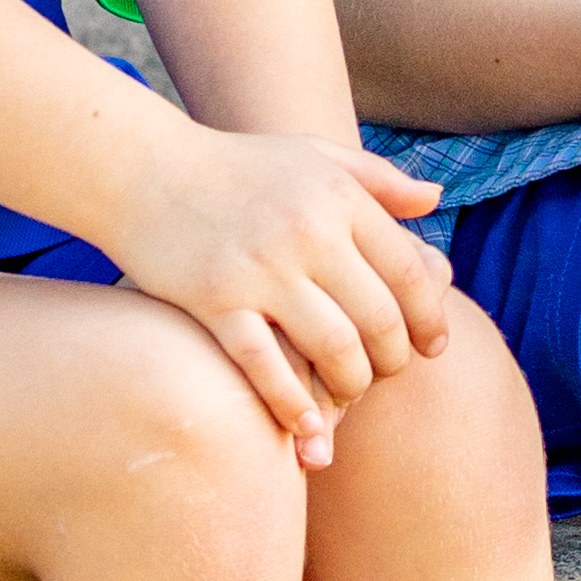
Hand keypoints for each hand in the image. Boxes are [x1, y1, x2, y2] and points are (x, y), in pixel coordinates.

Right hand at [95, 119, 448, 461]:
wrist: (145, 169)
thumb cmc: (237, 166)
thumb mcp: (314, 155)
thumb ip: (378, 178)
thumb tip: (435, 202)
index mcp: (339, 197)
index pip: (409, 272)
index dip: (429, 318)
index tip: (434, 347)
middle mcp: (308, 232)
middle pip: (378, 319)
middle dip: (393, 360)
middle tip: (387, 374)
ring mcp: (261, 269)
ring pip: (334, 348)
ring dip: (351, 385)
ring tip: (349, 393)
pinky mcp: (216, 301)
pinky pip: (266, 366)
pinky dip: (293, 404)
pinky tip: (306, 426)